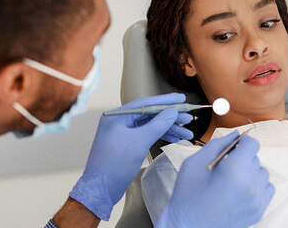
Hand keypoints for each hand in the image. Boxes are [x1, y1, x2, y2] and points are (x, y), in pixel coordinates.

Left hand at [70, 93, 192, 219]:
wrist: (100, 189)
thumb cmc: (114, 165)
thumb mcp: (139, 142)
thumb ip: (157, 125)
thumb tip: (171, 112)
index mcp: (117, 116)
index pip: (145, 103)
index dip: (165, 101)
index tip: (180, 98)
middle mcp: (119, 121)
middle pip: (149, 114)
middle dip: (169, 117)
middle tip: (187, 118)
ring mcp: (123, 132)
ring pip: (149, 125)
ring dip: (167, 128)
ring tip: (185, 132)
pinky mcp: (127, 142)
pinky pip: (146, 134)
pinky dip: (159, 136)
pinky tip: (173, 138)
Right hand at [155, 131, 274, 227]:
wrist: (188, 224)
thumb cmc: (188, 191)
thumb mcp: (196, 160)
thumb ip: (218, 144)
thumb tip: (236, 134)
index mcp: (235, 169)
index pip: (252, 144)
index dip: (242, 141)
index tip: (233, 145)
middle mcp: (251, 185)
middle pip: (255, 158)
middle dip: (241, 156)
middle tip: (224, 164)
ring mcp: (257, 201)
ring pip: (261, 173)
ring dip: (249, 170)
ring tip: (231, 177)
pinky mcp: (258, 211)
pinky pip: (266, 188)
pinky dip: (255, 184)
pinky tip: (239, 187)